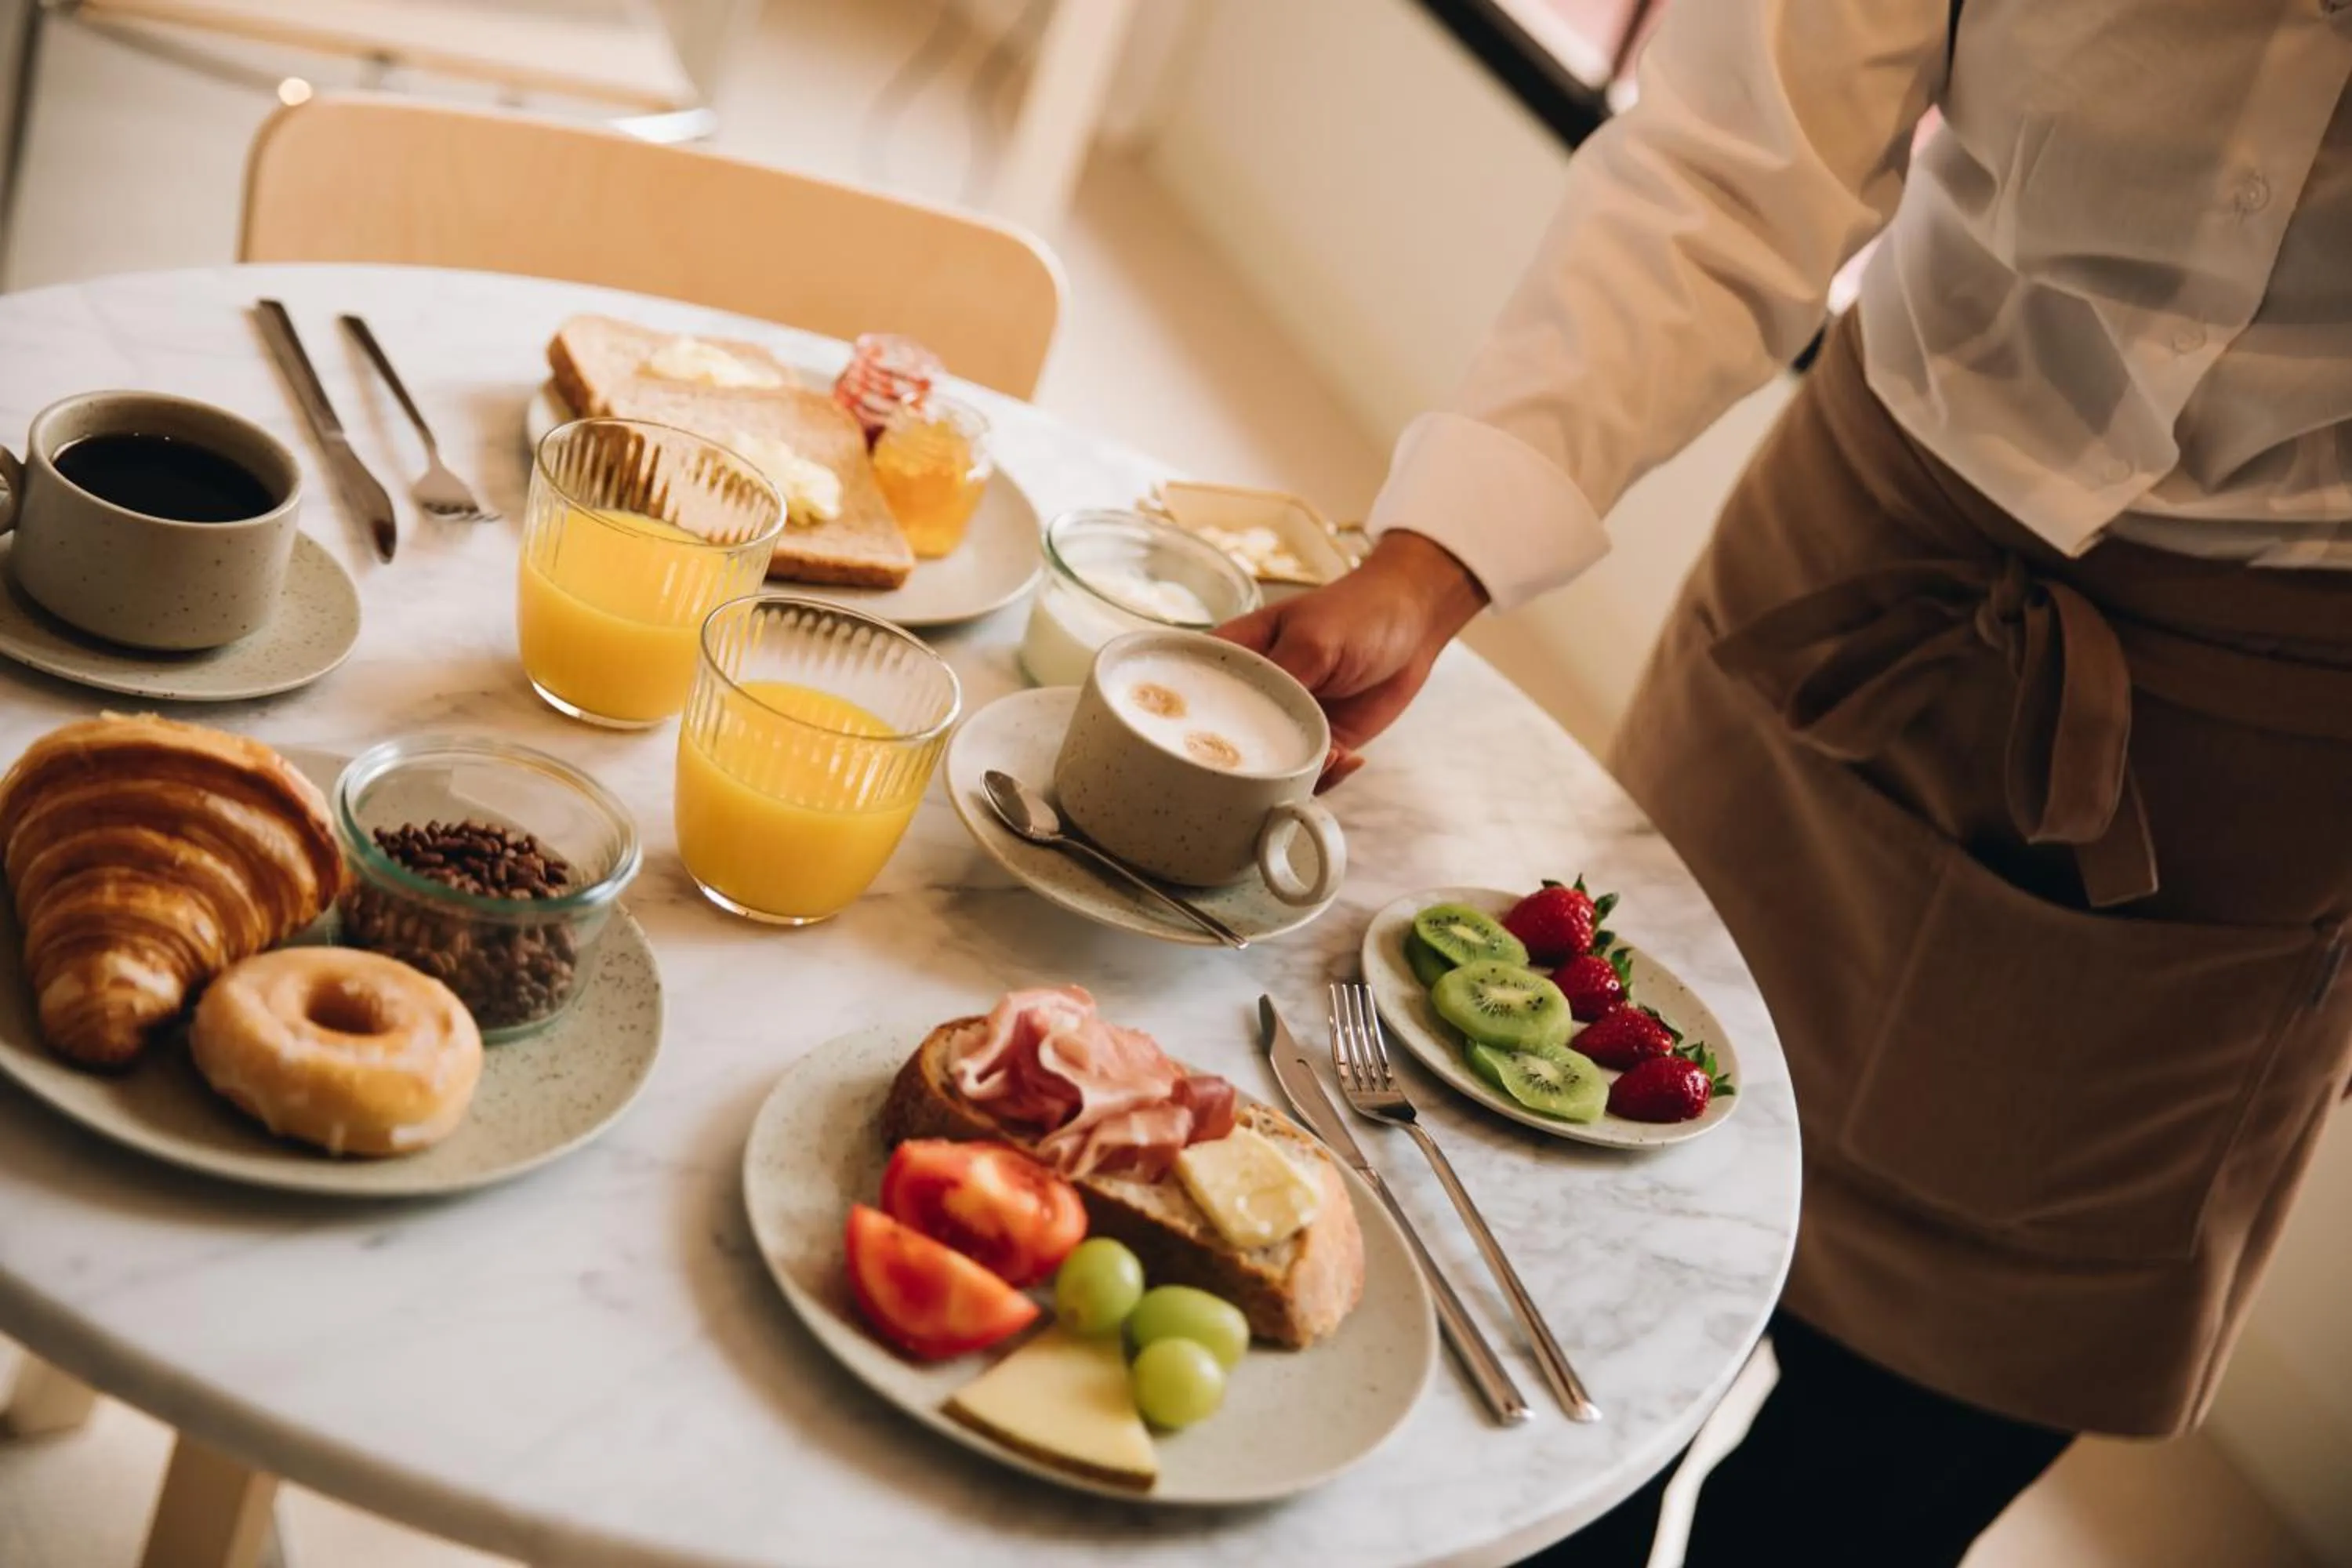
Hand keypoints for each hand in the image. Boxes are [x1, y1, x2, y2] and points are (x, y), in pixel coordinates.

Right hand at [1217, 531, 1487, 790]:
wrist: (1414, 622)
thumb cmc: (1358, 611)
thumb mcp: (1313, 639)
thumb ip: (1279, 679)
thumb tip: (1251, 725)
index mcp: (1234, 657)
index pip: (1193, 696)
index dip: (1190, 728)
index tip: (1205, 754)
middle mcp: (1252, 694)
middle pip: (1226, 743)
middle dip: (1249, 767)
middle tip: (1278, 769)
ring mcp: (1286, 721)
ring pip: (1268, 768)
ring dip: (1295, 775)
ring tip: (1329, 756)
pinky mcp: (1319, 741)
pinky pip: (1310, 774)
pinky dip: (1328, 776)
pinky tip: (1349, 758)